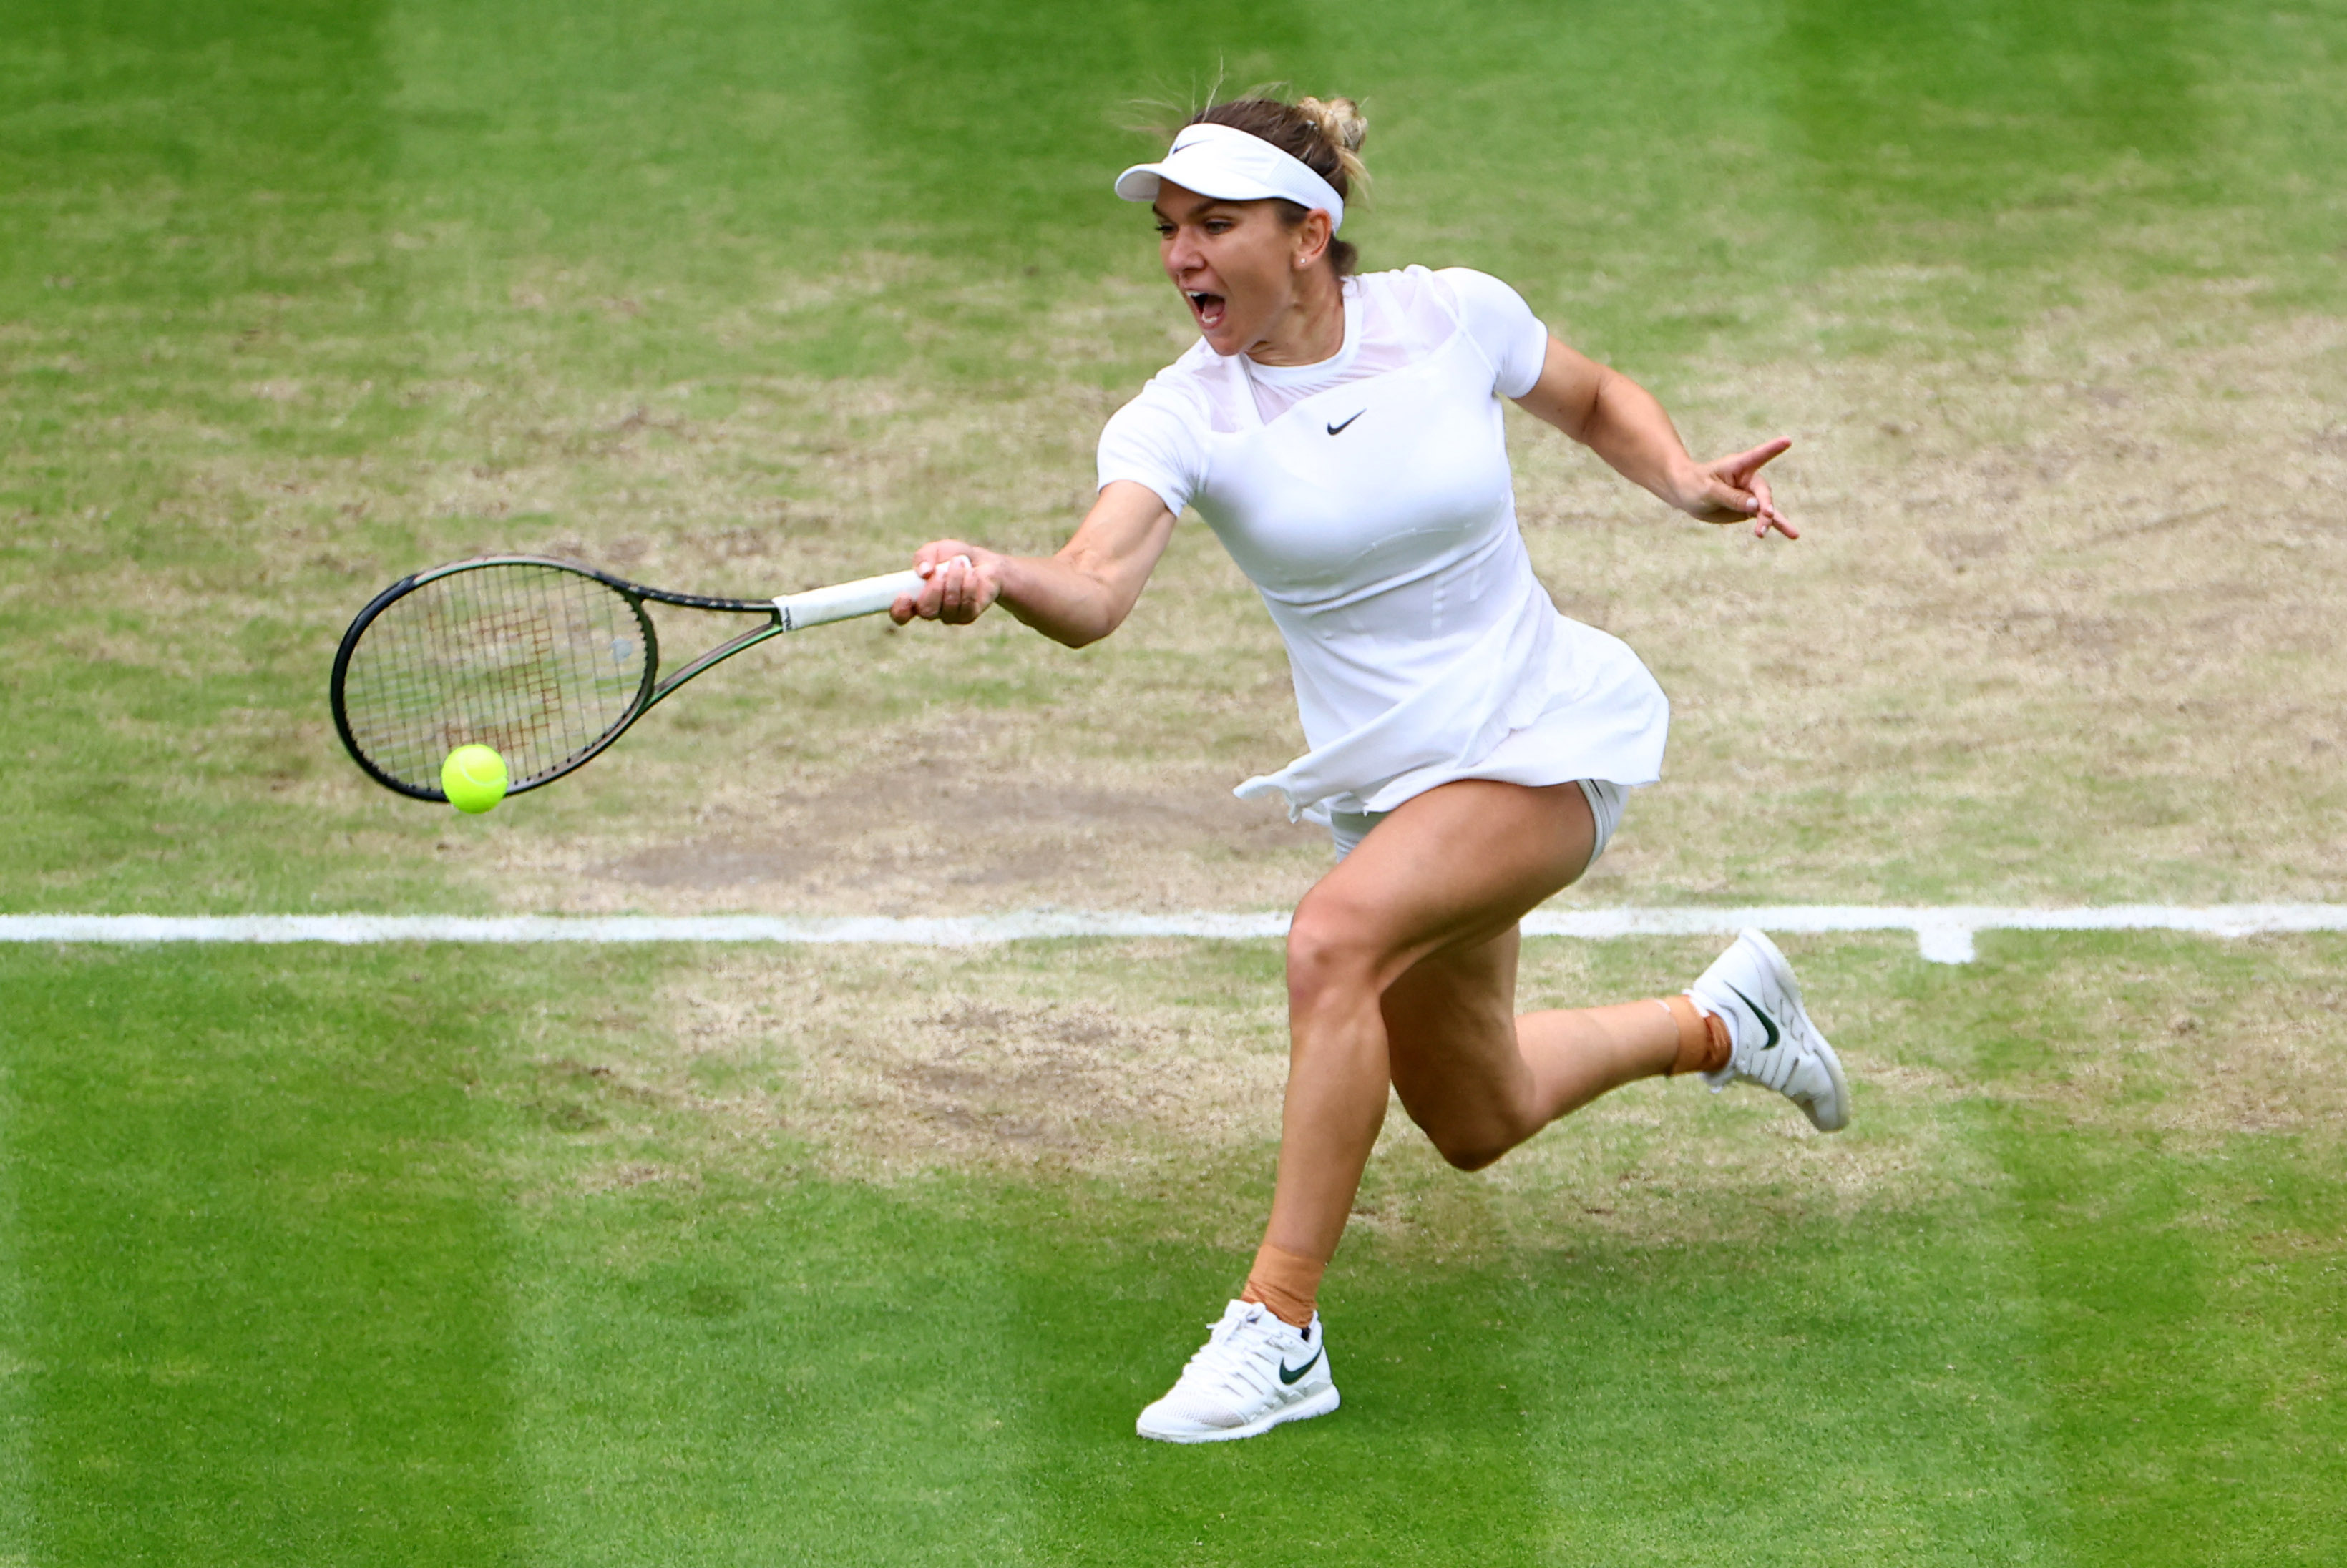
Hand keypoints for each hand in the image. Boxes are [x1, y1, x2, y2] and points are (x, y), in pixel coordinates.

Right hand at [891, 541, 1004, 624]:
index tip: (904, 595)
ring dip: (954, 581)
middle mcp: (930, 610)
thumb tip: (924, 572)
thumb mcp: (935, 550)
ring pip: (949, 607)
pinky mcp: (968, 615)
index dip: (899, 610)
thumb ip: (924, 556)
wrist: (982, 562)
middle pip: (926, 612)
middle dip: (934, 589)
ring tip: (959, 562)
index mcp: (915, 597)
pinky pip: (966, 605)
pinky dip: (968, 585)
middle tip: (941, 570)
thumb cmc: (953, 556)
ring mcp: (949, 615)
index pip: (900, 614)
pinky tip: (971, 573)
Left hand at [1679, 438, 1797, 538]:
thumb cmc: (1694, 485)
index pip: (1758, 455)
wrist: (1686, 493)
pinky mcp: (1748, 508)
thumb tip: (1756, 506)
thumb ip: (1732, 497)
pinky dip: (1777, 526)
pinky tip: (1793, 535)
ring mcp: (1750, 495)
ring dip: (1768, 520)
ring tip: (1772, 533)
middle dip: (1765, 506)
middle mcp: (1748, 479)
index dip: (1773, 448)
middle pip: (1763, 492)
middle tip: (1766, 516)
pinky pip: (1764, 518)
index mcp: (1738, 466)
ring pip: (1766, 508)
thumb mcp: (1709, 491)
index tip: (1787, 440)